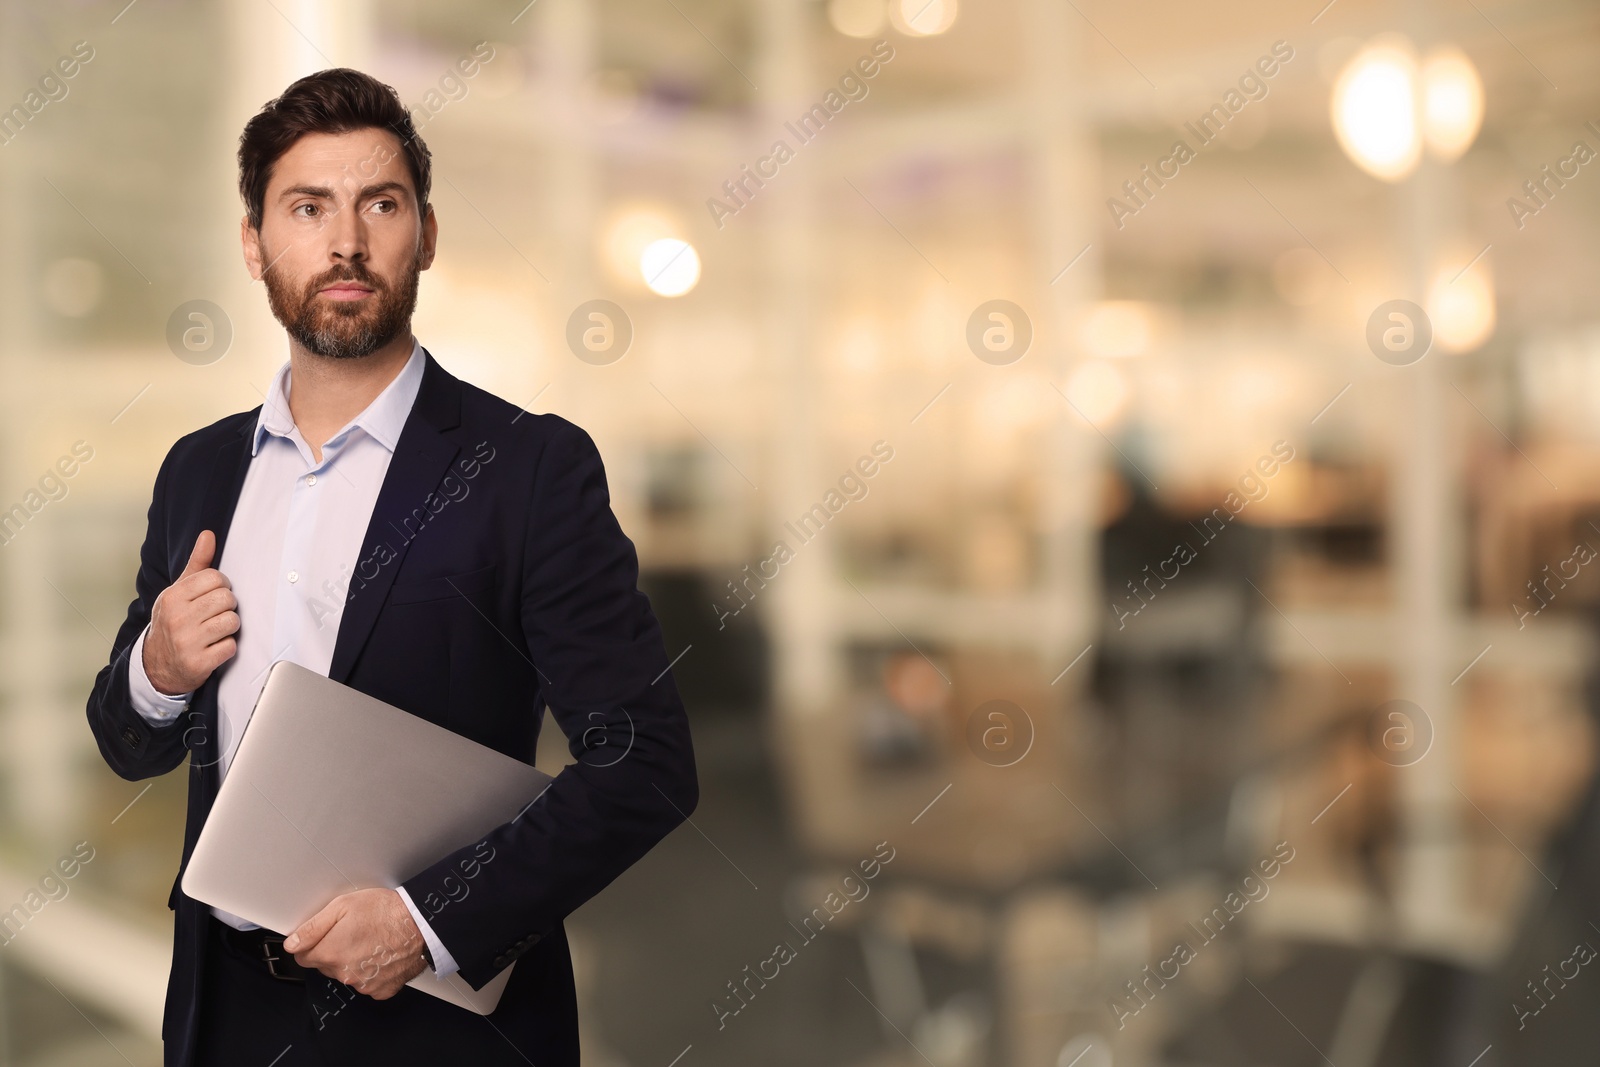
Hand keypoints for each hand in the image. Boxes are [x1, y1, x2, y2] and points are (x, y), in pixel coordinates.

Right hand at [144, 529, 238, 694]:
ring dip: (229, 627)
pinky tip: (213, 648)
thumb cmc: (174, 622)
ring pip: (233, 621)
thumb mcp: (179, 592)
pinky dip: (227, 648)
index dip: (222, 587)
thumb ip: (197, 564)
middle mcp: (177, 618)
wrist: (157, 665)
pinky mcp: (198, 663)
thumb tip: (208, 535)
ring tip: (215, 631)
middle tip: (214, 615)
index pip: (216, 578)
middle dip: (227, 607)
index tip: (214, 596)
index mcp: (173, 597)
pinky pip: (231, 647)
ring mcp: (187, 642)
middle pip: (227, 599)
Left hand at [283, 888, 427, 998]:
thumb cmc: (387, 912)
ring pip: (346, 975)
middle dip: (334, 950)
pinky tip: (381, 955)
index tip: (326, 934)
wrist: (422, 924)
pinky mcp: (381, 989)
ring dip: (353, 961)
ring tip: (371, 941)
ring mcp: (363, 984)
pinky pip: (368, 984)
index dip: (312, 943)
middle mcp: (343, 973)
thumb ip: (312, 927)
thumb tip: (292, 943)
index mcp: (330, 953)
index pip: (303, 956)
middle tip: (353, 932)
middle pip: (325, 965)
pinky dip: (372, 972)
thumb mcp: (342, 906)